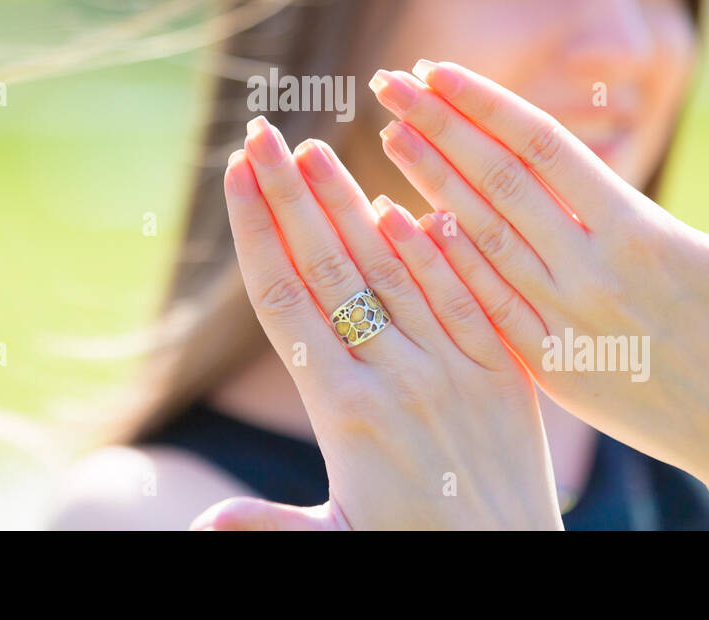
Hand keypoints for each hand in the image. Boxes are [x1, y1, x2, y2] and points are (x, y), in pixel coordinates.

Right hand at [193, 115, 562, 529]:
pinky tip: (405, 203)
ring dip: (351, 204)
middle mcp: (394, 380)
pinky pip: (464, 296)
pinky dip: (433, 248)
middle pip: (331, 268)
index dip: (257, 230)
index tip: (236, 173)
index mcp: (343, 415)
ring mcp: (451, 369)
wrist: (510, 576)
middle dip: (291, 196)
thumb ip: (269, 525)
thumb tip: (198, 527)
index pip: (285, 299)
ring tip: (319, 149)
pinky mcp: (501, 371)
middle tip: (264, 134)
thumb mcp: (332, 542)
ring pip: (393, 269)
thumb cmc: (408, 556)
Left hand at [369, 60, 708, 528]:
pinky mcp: (548, 365)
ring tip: (388, 135)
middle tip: (388, 84)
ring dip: (427, 182)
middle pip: (496, 182)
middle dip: (438, 127)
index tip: (436, 72)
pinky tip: (401, 224)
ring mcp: (563, 320)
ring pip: (478, 236)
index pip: (542, 147)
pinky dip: (441, 260)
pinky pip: (480, 300)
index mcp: (638, 231)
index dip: (484, 104)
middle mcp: (590, 271)